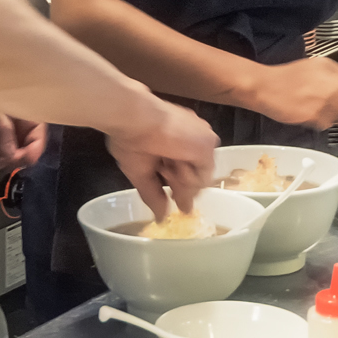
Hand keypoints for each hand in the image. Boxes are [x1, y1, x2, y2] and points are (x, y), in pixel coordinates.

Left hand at [0, 100, 46, 168]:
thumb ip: (3, 130)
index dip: (36, 144)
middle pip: (26, 142)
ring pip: (10, 151)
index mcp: (17, 102)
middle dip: (21, 155)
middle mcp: (8, 116)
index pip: (37, 127)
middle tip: (11, 161)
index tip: (27, 158)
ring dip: (7, 160)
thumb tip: (12, 155)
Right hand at [108, 98, 217, 221]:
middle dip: (180, 186)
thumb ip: (153, 194)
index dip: (180, 186)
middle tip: (169, 184)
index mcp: (175, 141)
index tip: (177, 200)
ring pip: (200, 179)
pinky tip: (172, 164)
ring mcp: (201, 141)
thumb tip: (159, 217)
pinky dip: (186, 177)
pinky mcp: (207, 144)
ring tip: (165, 166)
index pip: (186, 170)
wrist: (134, 120)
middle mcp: (192, 139)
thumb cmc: (130, 136)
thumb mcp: (140, 171)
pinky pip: (203, 176)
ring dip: (181, 180)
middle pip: (195, 177)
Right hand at [251, 57, 337, 130]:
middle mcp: (330, 87)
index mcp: (332, 72)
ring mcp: (323, 104)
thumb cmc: (287, 77)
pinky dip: (326, 121)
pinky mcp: (314, 117)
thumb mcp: (316, 66)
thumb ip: (337, 75)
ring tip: (328, 109)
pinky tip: (315, 113)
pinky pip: (329, 123)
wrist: (264, 87)